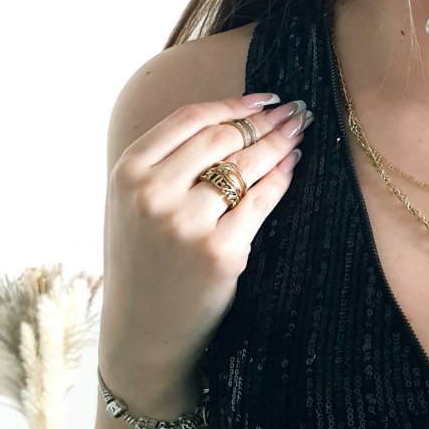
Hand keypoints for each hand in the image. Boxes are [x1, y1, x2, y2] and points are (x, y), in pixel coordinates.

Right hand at [99, 94, 312, 397]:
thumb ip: (166, 163)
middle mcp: (153, 193)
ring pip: (246, 166)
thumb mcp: (133, 204)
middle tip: (295, 112)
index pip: (189, 119)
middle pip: (222, 138)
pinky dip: (283, 177)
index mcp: (128, 172)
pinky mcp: (219, 251)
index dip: (233, 104)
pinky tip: (294, 165)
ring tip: (300, 132)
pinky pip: (262, 200)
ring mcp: (186, 222)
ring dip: (281, 143)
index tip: (265, 98)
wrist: (144, 330)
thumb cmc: (144, 261)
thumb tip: (231, 119)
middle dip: (265, 121)